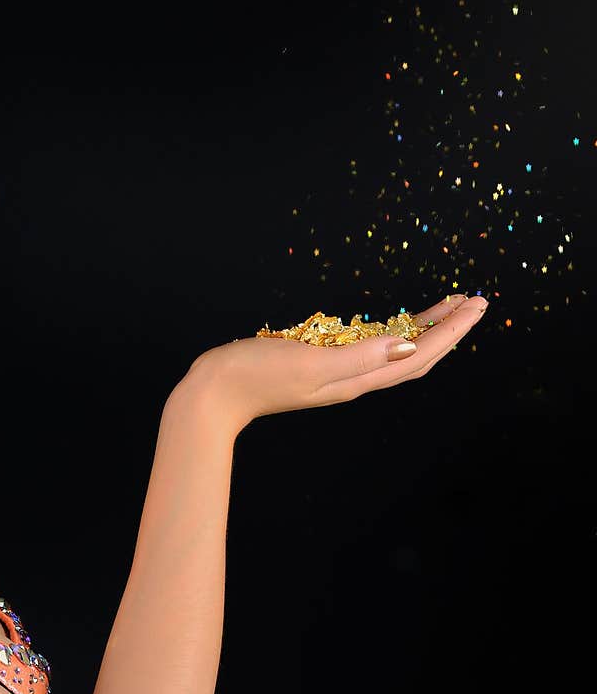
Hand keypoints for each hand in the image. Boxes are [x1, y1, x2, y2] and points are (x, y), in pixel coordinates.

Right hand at [180, 293, 489, 436]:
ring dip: (426, 327)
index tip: (476, 305)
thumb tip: (408, 344)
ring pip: (397, 349)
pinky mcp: (320, 362)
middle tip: (474, 300)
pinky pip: (370, 346)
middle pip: (417, 353)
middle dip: (449, 328)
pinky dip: (392, 330)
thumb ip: (360, 355)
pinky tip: (393, 320)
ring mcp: (338, 372)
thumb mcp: (312, 362)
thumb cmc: (258, 374)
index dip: (452, 330)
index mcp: (359, 379)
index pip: (419, 354)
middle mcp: (355, 378)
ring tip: (448, 306)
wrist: (216, 392)